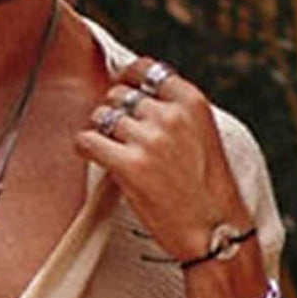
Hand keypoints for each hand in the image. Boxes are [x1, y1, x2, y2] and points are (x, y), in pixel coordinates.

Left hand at [74, 57, 253, 262]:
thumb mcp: (201, 135)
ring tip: (108, 150)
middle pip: (119, 95)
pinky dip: (84, 146)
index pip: (147, 70)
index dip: (127, 79)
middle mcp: (170, 114)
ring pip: (102, 116)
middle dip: (113, 111)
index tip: (120, 91)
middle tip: (115, 134)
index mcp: (191, 101)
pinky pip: (88, 141)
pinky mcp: (129, 165)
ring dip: (99, 132)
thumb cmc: (205, 188)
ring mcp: (149, 139)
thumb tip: (135, 97)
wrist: (212, 227)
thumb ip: (175, 113)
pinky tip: (91, 155)